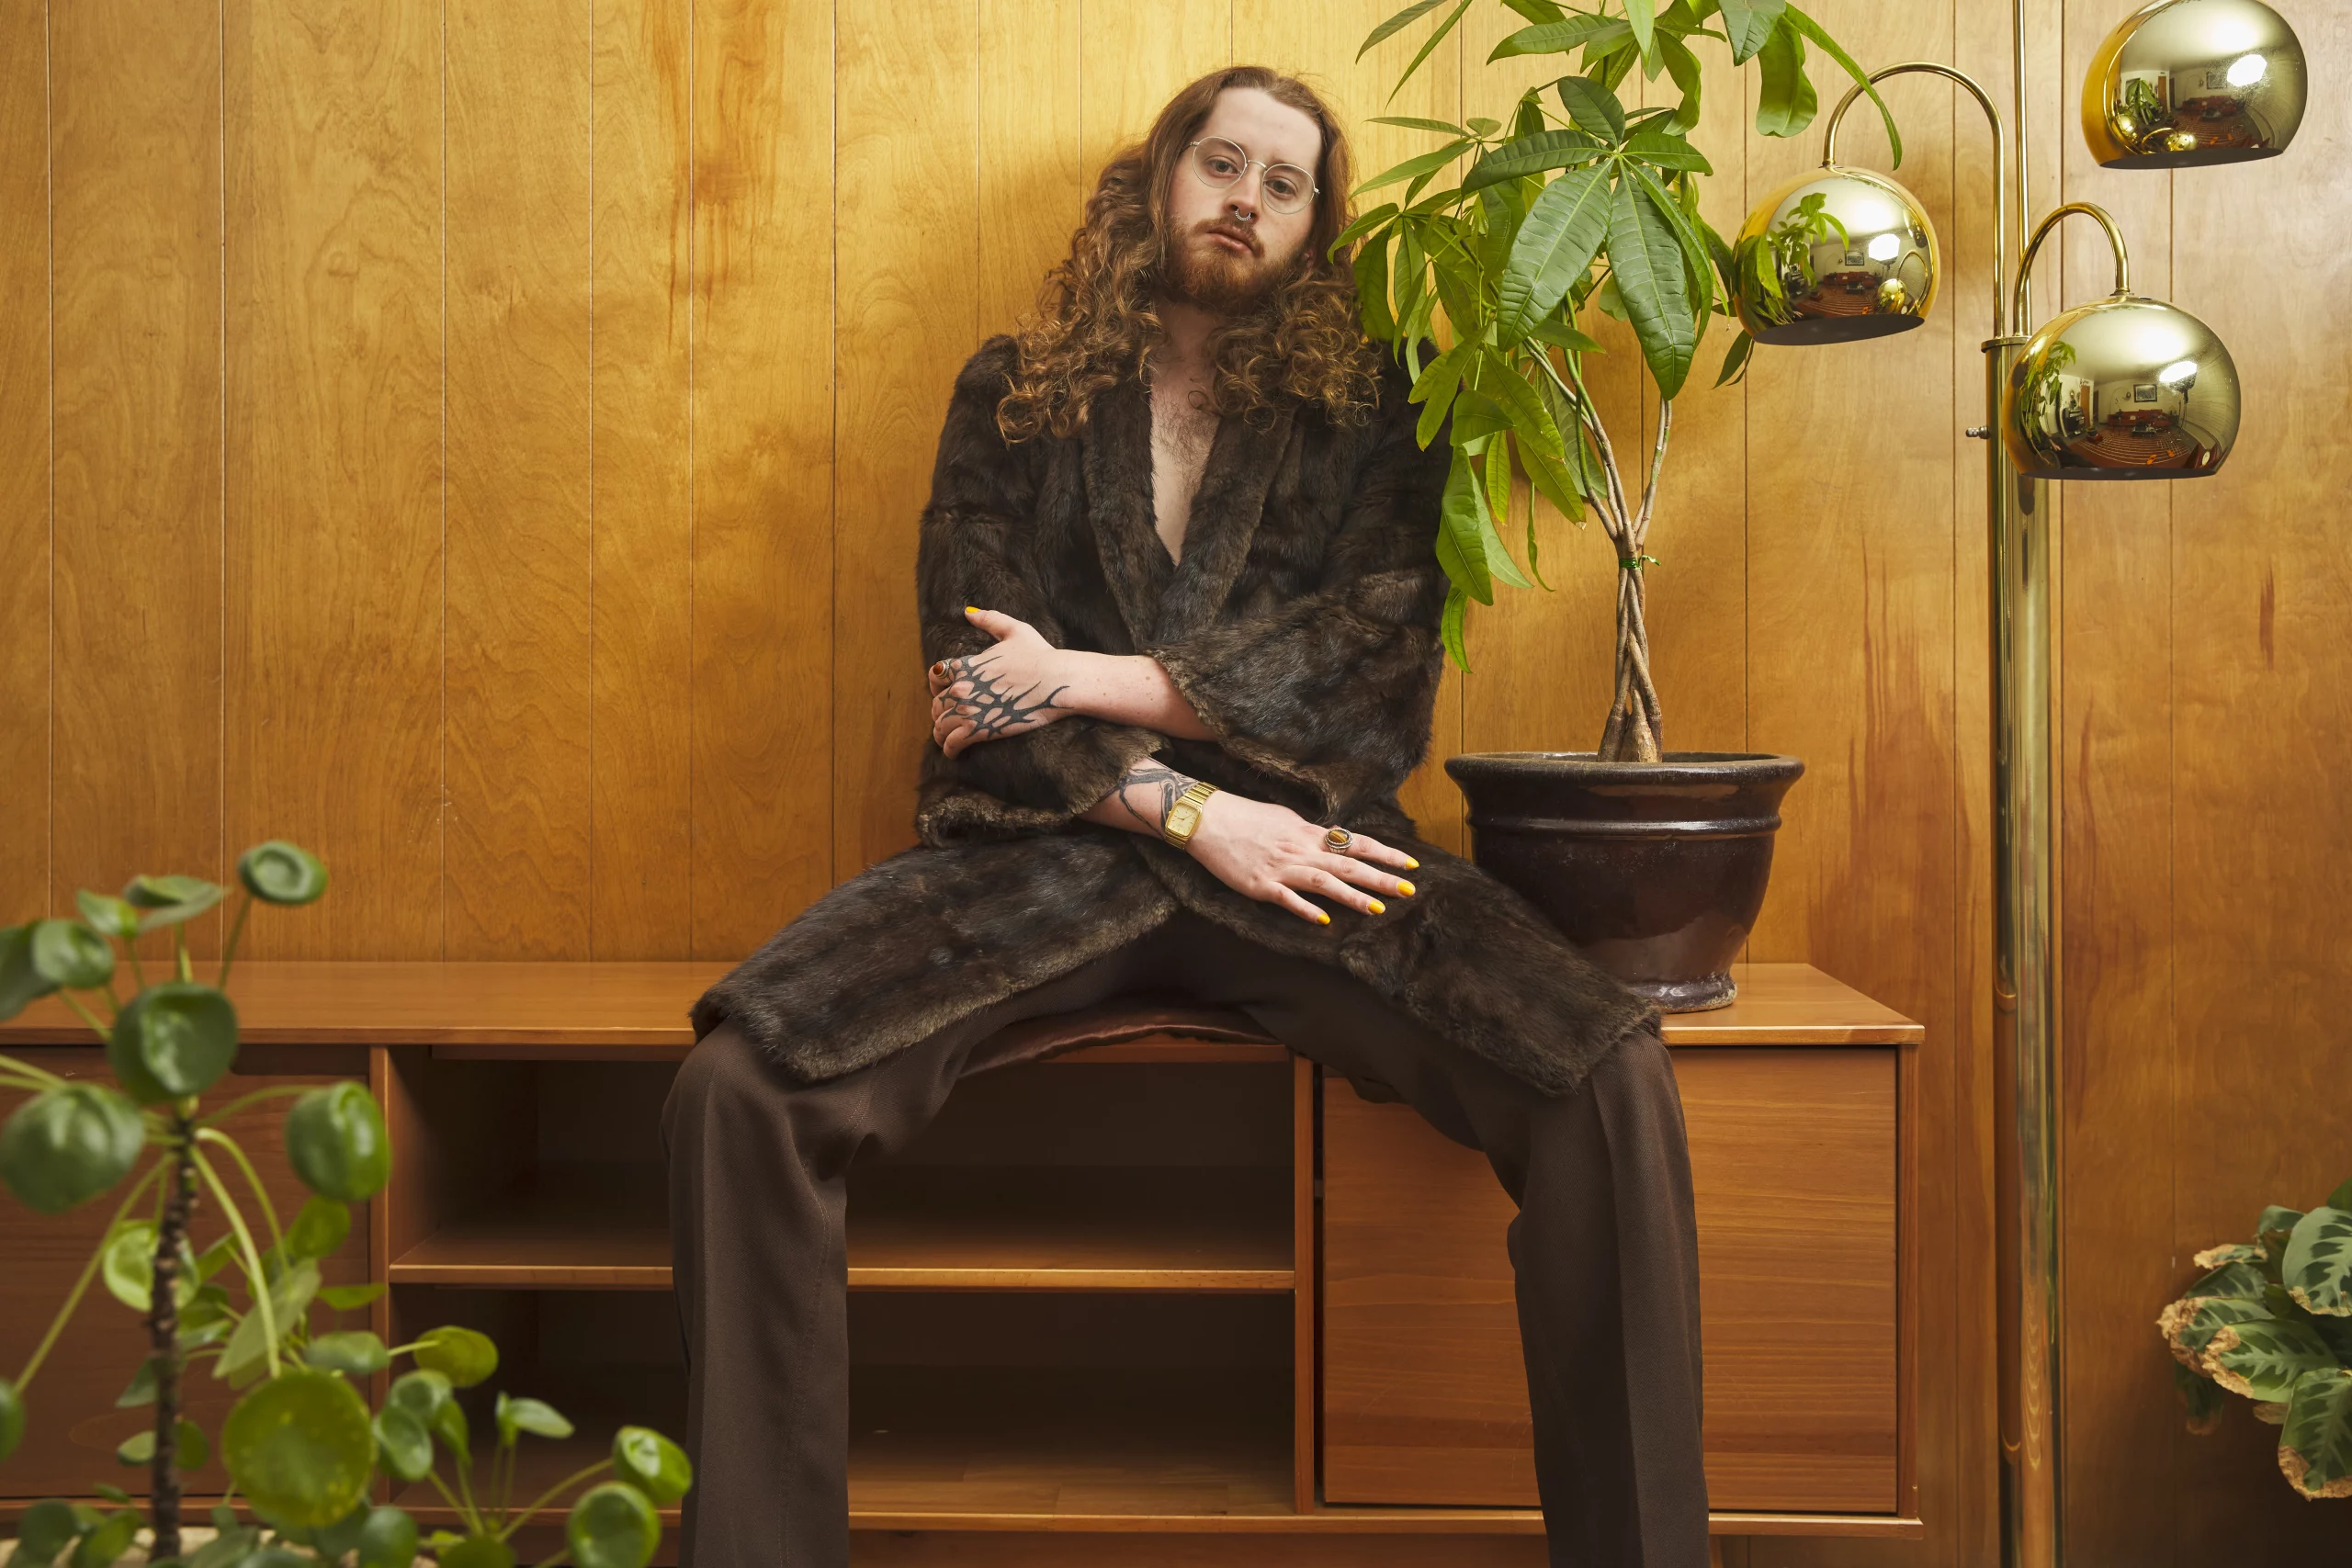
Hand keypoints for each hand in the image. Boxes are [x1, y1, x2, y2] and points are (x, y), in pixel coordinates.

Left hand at [929, 607, 1076, 757]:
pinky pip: (953, 743)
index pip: (936, 675)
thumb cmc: (1040, 655)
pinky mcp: (979, 729)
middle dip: (940, 713)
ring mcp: (969, 709)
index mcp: (967, 665)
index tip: (943, 693)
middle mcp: (962, 687)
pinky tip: (954, 753)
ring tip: (947, 740)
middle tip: (948, 720)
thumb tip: (968, 612)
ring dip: (941, 734)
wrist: (1056, 681)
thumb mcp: (1015, 630)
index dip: (937, 685)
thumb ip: (989, 619)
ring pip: (940, 726)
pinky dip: (950, 749)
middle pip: (936, 704)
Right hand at [1184, 792, 1418, 925]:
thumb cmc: (1246, 816)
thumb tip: (1333, 837)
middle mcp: (1301, 850)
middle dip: (1380, 879)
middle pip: (1348, 865)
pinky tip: (1322, 921)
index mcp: (1309, 834)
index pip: (1355, 844)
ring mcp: (1282, 868)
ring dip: (1352, 897)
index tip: (1410, 865)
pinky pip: (1286, 898)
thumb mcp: (1285, 817)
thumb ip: (1311, 832)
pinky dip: (1304, 909)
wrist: (1208, 820)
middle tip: (1408, 891)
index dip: (1385, 854)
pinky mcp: (1261, 885)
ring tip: (1377, 909)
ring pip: (1324, 882)